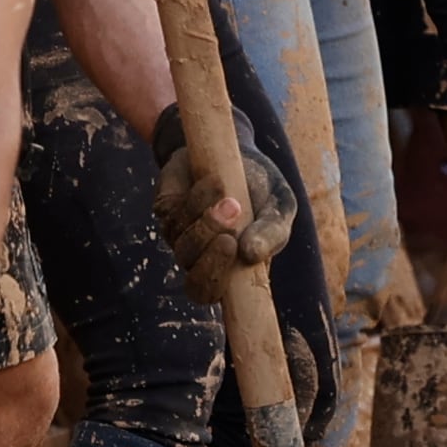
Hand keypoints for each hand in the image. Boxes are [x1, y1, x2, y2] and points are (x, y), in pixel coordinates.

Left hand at [149, 103, 295, 303]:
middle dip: (211, 263)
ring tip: (230, 200)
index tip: (234, 275)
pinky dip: (194, 199)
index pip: (213, 295)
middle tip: (229, 239)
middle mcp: (200, 260)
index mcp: (232, 272)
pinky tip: (214, 181)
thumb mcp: (280, 207)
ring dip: (205, 223)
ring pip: (182, 244)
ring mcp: (179, 235)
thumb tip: (252, 255)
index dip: (217, 290)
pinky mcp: (166, 208)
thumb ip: (273, 233)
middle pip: (195, 283)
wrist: (237, 150)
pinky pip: (172, 213)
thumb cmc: (263, 189)